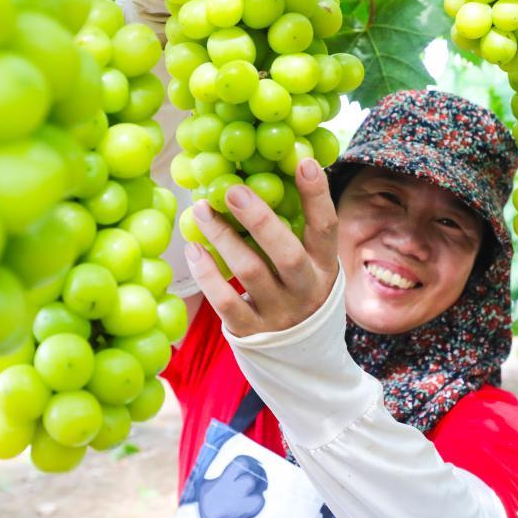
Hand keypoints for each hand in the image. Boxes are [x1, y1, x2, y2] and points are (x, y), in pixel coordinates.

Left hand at [184, 158, 339, 337]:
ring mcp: (278, 313)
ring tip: (201, 209)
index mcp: (324, 266)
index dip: (317, 196)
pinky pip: (225, 302)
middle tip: (232, 189)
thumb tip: (277, 167)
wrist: (300, 356)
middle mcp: (305, 290)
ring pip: (250, 272)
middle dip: (259, 219)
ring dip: (223, 238)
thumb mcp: (311, 263)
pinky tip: (193, 249)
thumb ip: (297, 227)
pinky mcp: (251, 331)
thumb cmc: (298, 289)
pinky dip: (207, 274)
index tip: (302, 161)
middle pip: (285, 254)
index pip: (325, 228)